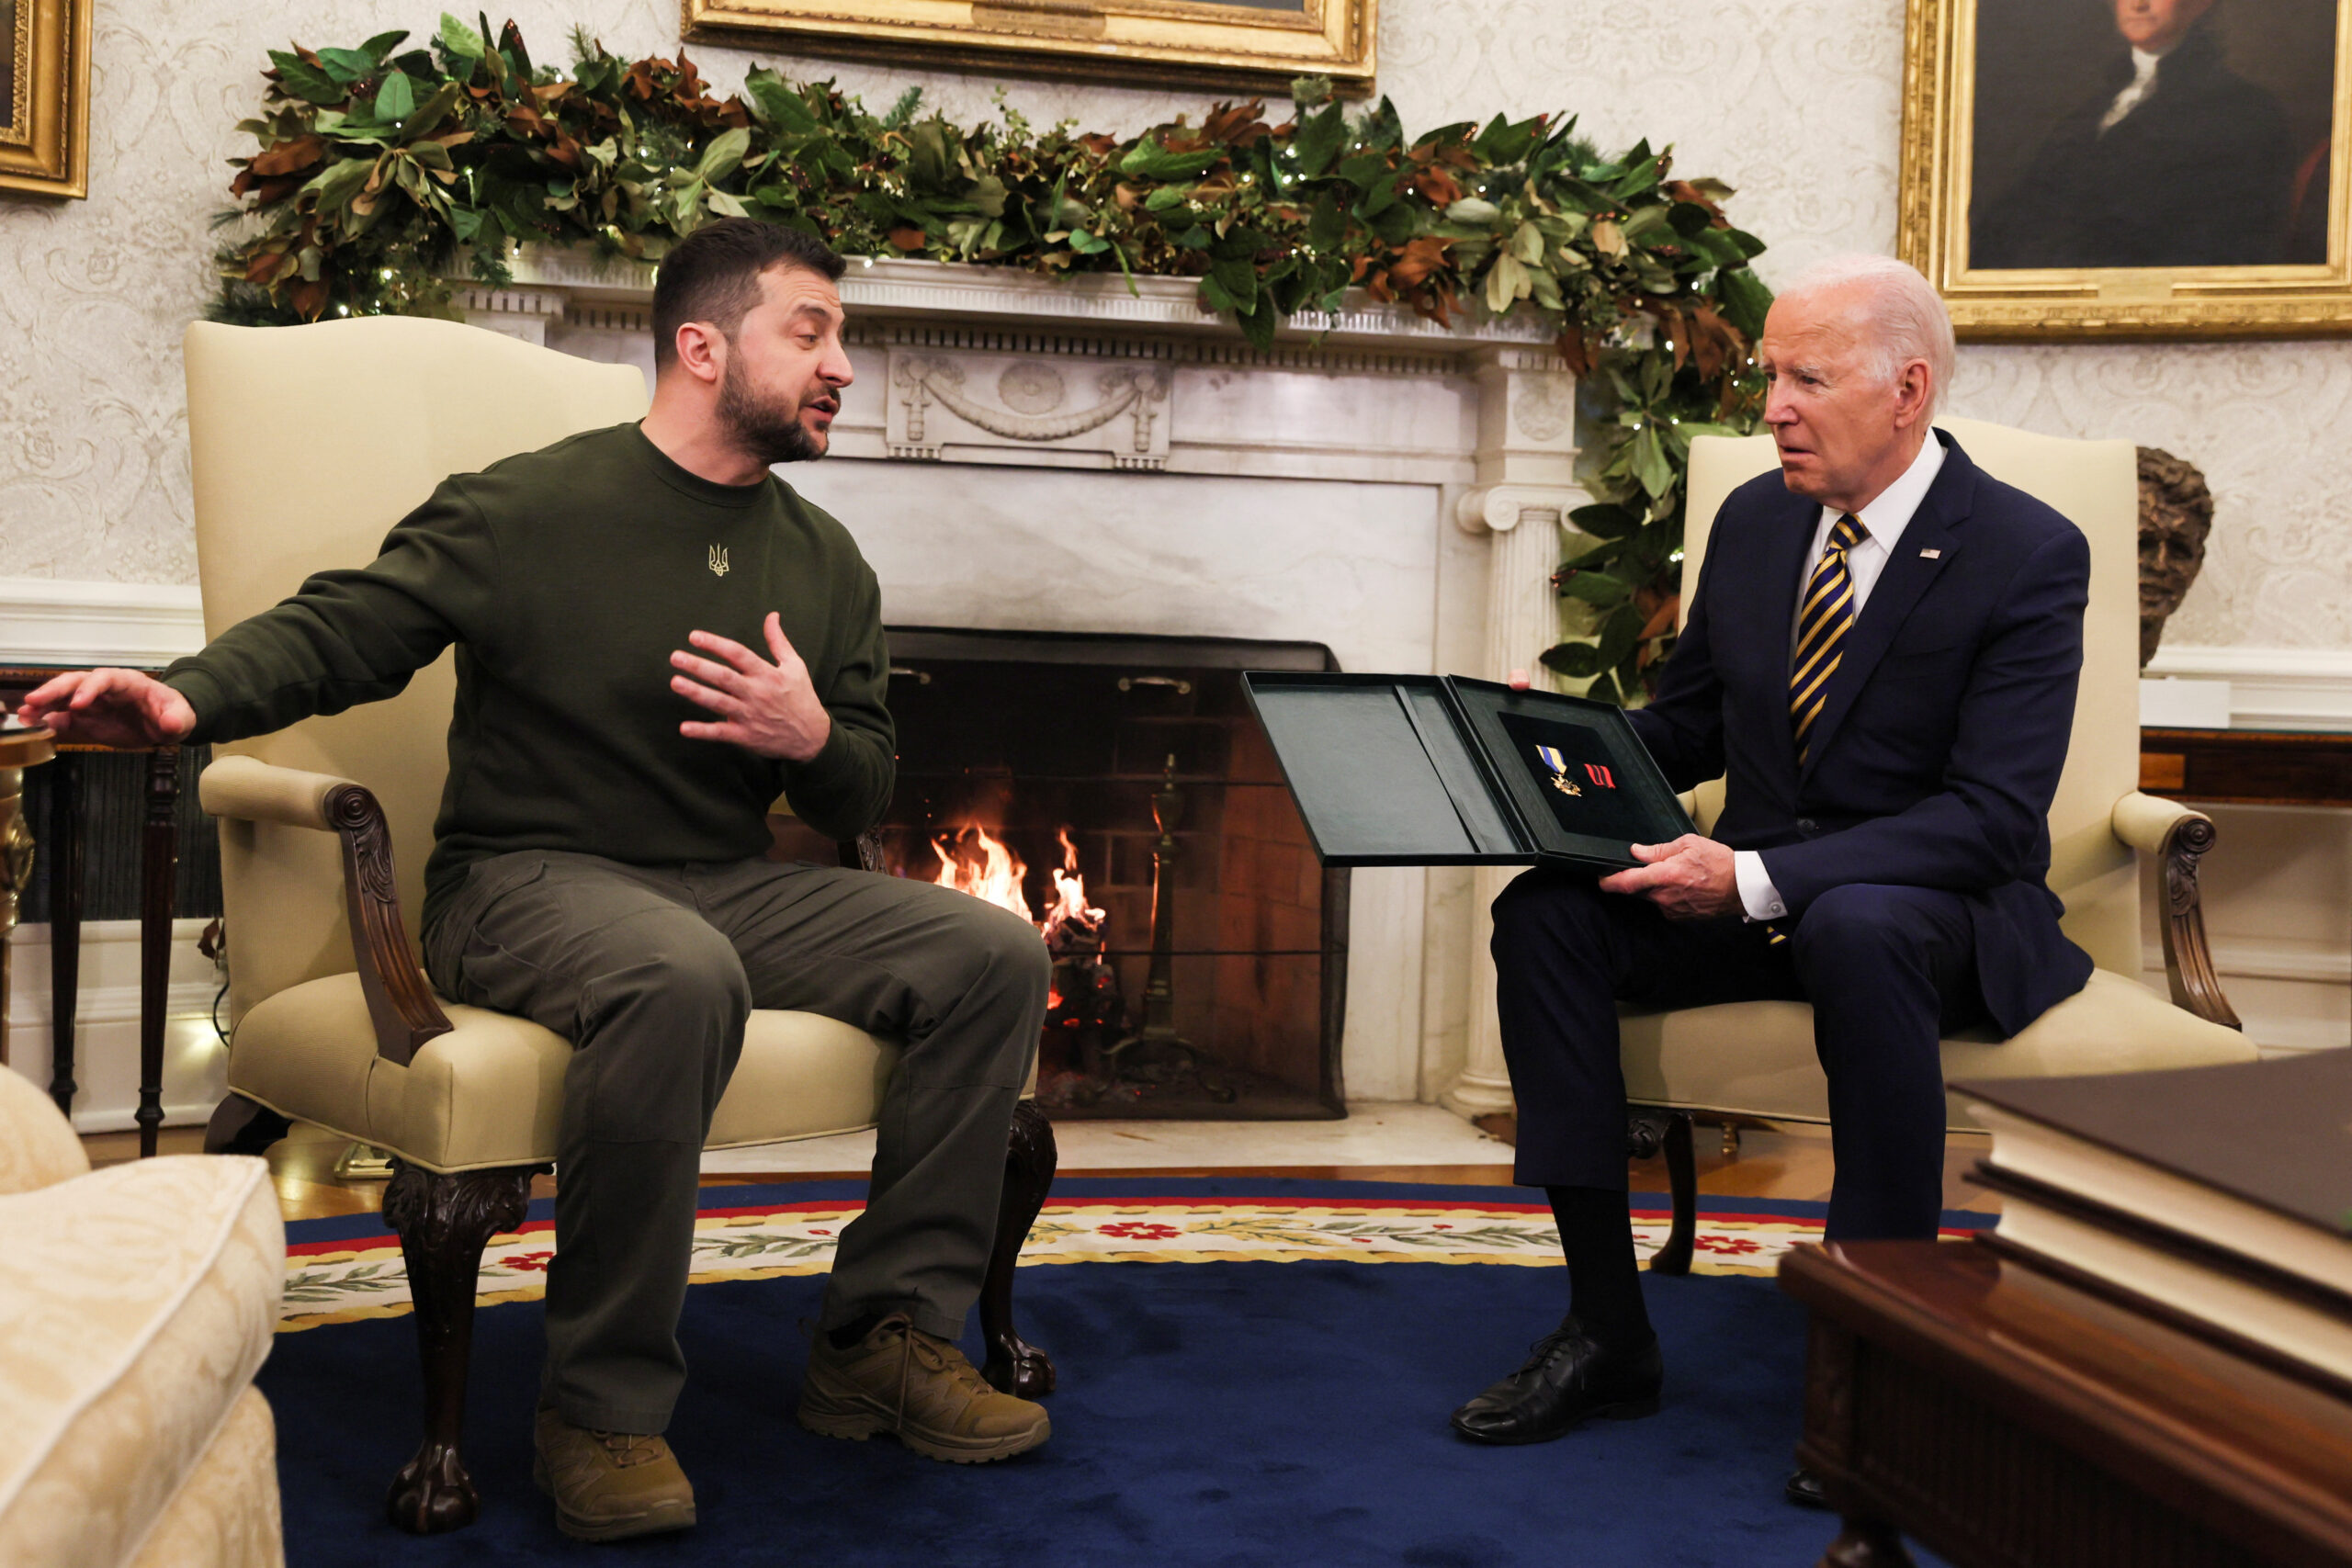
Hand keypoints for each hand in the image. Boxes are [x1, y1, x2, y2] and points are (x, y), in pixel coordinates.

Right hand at [14, 668, 194, 746]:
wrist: (165, 724)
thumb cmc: (173, 713)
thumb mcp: (182, 717)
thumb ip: (176, 718)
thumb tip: (170, 723)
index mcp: (128, 682)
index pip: (105, 679)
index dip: (90, 689)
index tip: (78, 704)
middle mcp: (105, 689)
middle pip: (76, 683)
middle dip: (55, 691)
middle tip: (34, 701)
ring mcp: (92, 703)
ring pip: (63, 698)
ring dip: (43, 705)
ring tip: (24, 714)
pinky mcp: (85, 719)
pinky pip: (63, 718)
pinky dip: (48, 721)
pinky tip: (33, 725)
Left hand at [670, 613, 831, 761]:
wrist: (812, 736)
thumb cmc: (802, 697)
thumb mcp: (794, 665)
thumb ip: (778, 641)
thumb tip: (772, 615)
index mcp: (767, 674)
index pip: (738, 654)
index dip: (716, 644)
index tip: (694, 637)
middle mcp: (757, 693)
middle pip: (724, 677)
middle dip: (698, 666)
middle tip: (675, 657)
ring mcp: (750, 715)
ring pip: (718, 702)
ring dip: (696, 692)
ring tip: (675, 682)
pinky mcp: (746, 736)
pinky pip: (721, 733)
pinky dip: (703, 731)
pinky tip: (684, 728)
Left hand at [1597, 834, 1738, 919]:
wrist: (1742, 887)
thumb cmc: (1719, 862)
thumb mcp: (1689, 844)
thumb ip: (1659, 850)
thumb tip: (1636, 852)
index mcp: (1665, 875)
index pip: (1627, 882)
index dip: (1609, 882)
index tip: (1601, 879)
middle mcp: (1665, 896)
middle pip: (1638, 889)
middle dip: (1639, 879)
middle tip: (1658, 867)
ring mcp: (1672, 909)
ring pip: (1652, 897)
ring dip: (1656, 887)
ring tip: (1679, 875)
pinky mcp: (1680, 917)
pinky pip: (1664, 904)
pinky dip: (1668, 895)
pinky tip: (1685, 887)